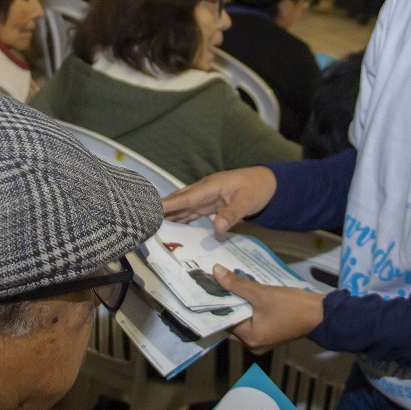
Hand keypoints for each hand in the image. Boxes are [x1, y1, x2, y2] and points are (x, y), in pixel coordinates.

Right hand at [162, 166, 276, 232]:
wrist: (267, 183)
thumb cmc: (258, 188)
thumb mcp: (247, 202)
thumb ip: (232, 214)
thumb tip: (217, 226)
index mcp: (211, 186)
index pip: (186, 196)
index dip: (169, 204)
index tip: (152, 209)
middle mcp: (204, 190)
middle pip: (179, 200)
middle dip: (162, 208)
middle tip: (143, 217)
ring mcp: (206, 197)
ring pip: (183, 206)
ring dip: (169, 214)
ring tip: (151, 223)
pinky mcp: (209, 204)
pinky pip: (191, 211)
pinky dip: (181, 217)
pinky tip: (172, 225)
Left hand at [214, 265, 322, 353]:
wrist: (321, 314)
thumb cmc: (293, 306)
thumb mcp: (262, 293)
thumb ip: (237, 284)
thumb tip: (216, 272)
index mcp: (249, 339)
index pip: (224, 320)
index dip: (216, 303)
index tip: (207, 287)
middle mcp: (253, 344)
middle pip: (231, 322)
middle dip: (227, 303)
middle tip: (216, 283)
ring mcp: (261, 341)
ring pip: (241, 320)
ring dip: (238, 304)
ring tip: (230, 285)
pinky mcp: (268, 334)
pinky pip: (252, 321)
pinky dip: (248, 308)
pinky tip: (246, 293)